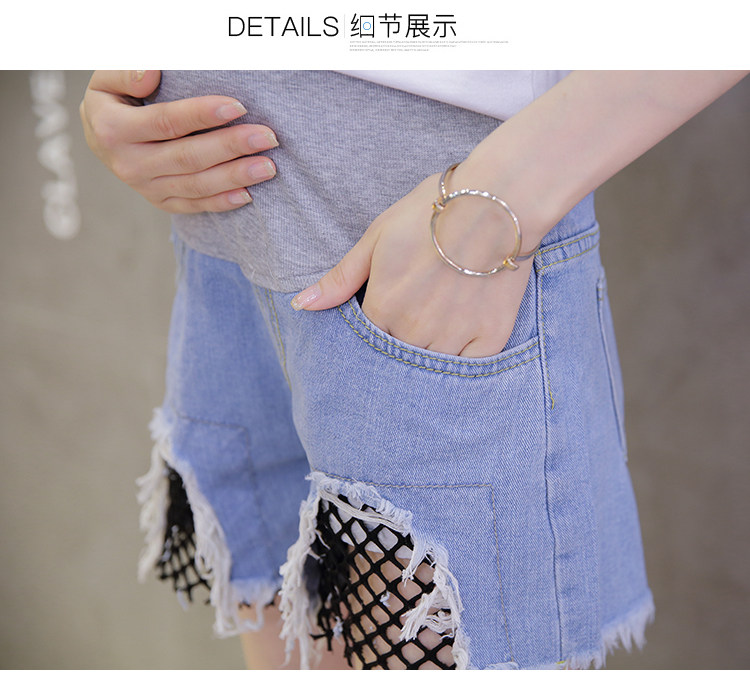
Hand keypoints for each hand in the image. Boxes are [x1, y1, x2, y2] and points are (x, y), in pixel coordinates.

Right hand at [79, 70, 278, 212]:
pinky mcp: (161, 202)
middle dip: (231, 147)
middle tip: (267, 137)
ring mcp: (146, 188)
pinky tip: (248, 195)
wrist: (100, 135)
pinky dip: (222, 202)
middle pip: (188, 157)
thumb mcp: (106, 77)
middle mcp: (129, 164)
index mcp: (114, 130)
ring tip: (268, 167)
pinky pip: (195, 206)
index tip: (238, 106)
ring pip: (196, 185)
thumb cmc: (116, 97)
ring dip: (235, 176)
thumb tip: (153, 74)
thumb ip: (126, 71)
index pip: (166, 122)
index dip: (203, 114)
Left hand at [290, 171, 534, 357]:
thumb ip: (341, 278)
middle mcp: (415, 331)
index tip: (388, 313)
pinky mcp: (490, 338)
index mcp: (384, 308)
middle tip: (417, 316)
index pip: (366, 342)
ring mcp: (454, 337)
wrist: (496, 201)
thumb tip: (301, 305)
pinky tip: (462, 338)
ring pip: (432, 368)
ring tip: (438, 325)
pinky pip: (470, 368)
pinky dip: (463, 361)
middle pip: (398, 357)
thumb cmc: (432, 213)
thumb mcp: (377, 238)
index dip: (375, 329)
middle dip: (400, 343)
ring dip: (429, 354)